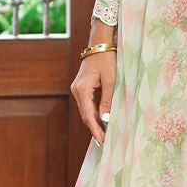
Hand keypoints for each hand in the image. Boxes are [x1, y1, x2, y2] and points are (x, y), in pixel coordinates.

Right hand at [70, 22, 116, 144]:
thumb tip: (105, 120)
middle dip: (94, 129)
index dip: (95, 130)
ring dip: (93, 122)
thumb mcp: (111, 80)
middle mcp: (76, 90)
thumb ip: (107, 101)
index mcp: (82, 89)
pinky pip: (86, 104)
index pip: (88, 115)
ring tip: (103, 135)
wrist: (100, 44)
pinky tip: (100, 121)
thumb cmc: (107, 59)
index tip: (102, 141)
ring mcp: (77, 89)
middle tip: (104, 142)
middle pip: (85, 115)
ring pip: (85, 111)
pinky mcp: (81, 87)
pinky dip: (93, 114)